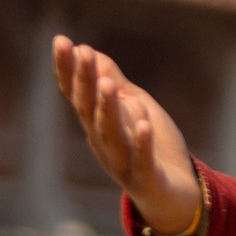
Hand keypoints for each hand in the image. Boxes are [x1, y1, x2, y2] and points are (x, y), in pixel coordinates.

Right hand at [52, 35, 202, 235]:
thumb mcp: (135, 108)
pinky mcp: (145, 177)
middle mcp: (103, 141)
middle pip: (88, 109)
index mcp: (98, 123)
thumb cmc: (153, 147)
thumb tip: (91, 51)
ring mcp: (122, 161)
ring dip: (107, 108)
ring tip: (107, 83)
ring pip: (110, 133)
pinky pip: (142, 159)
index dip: (68, 69)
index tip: (61, 40)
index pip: (77, 93)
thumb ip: (114, 84)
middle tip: (82, 52)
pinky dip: (142, 142)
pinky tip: (144, 124)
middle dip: (84, 81)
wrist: (174, 194)